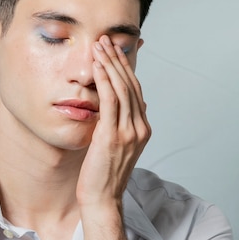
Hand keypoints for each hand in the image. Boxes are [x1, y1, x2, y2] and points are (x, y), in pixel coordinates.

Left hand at [76, 35, 150, 208]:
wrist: (102, 199)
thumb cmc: (103, 175)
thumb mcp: (114, 146)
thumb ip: (118, 126)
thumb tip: (118, 109)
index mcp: (142, 129)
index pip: (136, 91)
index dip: (125, 68)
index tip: (114, 51)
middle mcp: (139, 128)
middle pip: (131, 85)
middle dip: (117, 60)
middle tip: (105, 40)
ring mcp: (128, 132)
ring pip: (122, 89)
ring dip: (109, 65)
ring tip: (99, 46)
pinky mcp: (113, 136)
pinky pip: (111, 101)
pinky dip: (105, 81)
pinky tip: (96, 66)